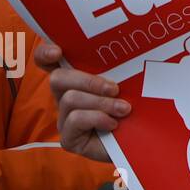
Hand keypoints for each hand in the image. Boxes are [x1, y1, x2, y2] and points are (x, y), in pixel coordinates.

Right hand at [33, 42, 127, 162]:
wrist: (144, 141)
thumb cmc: (137, 106)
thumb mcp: (130, 82)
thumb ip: (122, 67)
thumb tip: (132, 48)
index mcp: (78, 78)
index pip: (49, 60)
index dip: (45, 52)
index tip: (57, 51)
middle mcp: (66, 96)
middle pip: (58, 78)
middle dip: (88, 81)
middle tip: (115, 88)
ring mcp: (65, 118)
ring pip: (70, 99)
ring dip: (101, 102)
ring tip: (123, 109)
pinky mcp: (69, 138)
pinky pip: (75, 119)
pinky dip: (97, 118)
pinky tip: (113, 124)